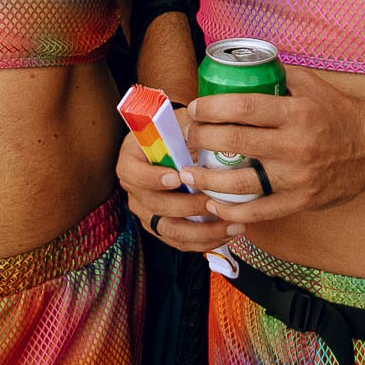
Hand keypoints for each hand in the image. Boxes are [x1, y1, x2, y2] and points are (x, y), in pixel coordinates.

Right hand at [115, 128, 231, 253]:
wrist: (175, 147)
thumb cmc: (178, 132)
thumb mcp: (181, 122)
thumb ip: (189, 124)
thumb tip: (207, 122)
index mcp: (131, 161)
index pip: (133, 173)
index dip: (153, 178)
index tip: (178, 177)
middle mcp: (134, 190)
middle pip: (156, 206)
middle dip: (189, 208)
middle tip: (215, 203)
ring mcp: (147, 211)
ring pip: (170, 230)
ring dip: (203, 231)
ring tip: (233, 225)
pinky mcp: (162, 227)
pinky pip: (180, 242)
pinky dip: (205, 241)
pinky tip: (228, 234)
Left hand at [173, 86, 364, 227]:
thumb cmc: (339, 113)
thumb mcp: (311, 85)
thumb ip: (277, 75)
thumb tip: (240, 66)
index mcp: (297, 112)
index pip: (243, 108)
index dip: (212, 108)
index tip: (197, 109)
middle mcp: (295, 145)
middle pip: (234, 142)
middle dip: (201, 139)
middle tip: (187, 138)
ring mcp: (297, 176)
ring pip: (241, 182)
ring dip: (207, 180)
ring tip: (189, 174)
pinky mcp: (301, 201)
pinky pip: (260, 211)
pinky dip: (233, 211)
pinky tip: (215, 205)